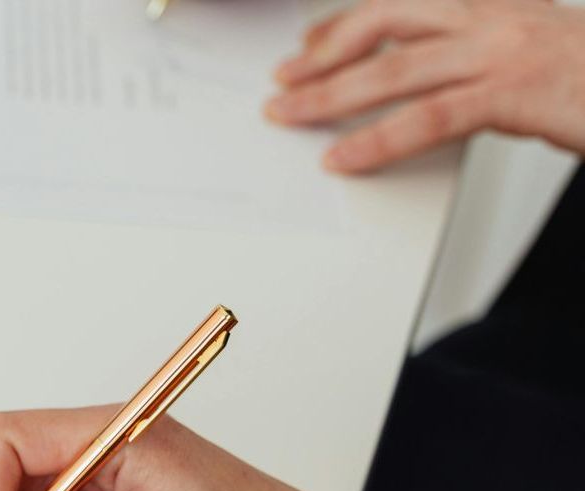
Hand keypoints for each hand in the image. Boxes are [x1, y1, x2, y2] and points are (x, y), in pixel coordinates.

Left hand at [264, 0, 584, 171]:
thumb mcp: (526, 55)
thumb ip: (473, 63)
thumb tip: (426, 89)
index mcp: (493, 4)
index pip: (402, 4)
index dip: (347, 24)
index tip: (308, 46)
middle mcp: (492, 17)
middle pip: (386, 24)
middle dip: (325, 55)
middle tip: (283, 81)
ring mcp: (501, 52)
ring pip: (394, 69)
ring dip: (330, 95)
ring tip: (288, 114)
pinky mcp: (512, 92)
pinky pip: (428, 118)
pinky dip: (376, 141)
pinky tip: (342, 157)